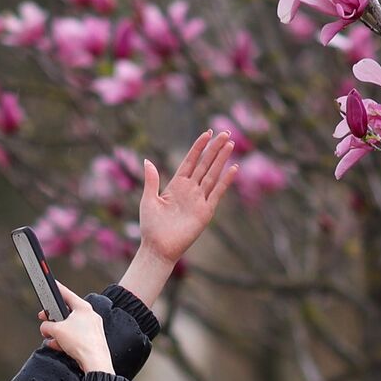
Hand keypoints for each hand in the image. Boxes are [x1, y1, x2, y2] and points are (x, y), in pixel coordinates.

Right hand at [38, 281, 114, 373]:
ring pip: (70, 326)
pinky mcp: (93, 340)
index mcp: (83, 307)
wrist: (95, 362)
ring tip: (50, 338)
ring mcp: (92, 328)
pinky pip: (76, 337)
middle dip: (53, 318)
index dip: (56, 289)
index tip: (50, 284)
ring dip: (58, 332)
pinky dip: (65, 340)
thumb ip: (46, 325)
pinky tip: (57, 346)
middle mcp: (90, 315)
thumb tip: (45, 328)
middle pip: (67, 312)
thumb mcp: (56, 330)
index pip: (66, 294)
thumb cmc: (79, 342)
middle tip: (43, 319)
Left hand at [138, 130, 239, 264]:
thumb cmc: (151, 226)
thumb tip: (147, 160)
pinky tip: (233, 168)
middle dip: (214, 149)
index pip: (190, 161)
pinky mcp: (205, 212)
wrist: (158, 247)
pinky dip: (225, 181)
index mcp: (176, 185)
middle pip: (204, 164)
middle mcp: (190, 190)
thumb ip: (152, 180)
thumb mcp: (148, 199)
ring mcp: (199, 200)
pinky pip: (217, 193)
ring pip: (212, 174)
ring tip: (229, 144)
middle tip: (225, 133)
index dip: (198, 147)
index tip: (206, 133)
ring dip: (221, 160)